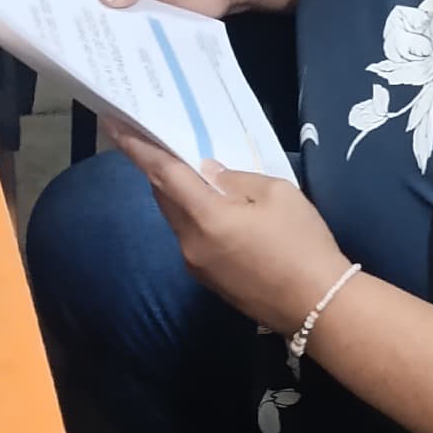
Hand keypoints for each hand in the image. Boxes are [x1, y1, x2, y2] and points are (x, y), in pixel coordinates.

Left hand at [115, 133, 353, 337]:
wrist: (318, 306)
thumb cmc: (301, 243)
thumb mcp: (277, 193)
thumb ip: (235, 179)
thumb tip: (209, 174)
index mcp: (205, 217)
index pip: (162, 174)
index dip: (137, 147)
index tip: (113, 125)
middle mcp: (190, 243)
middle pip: (164, 197)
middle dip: (157, 169)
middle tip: (154, 142)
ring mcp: (197, 266)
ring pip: (177, 220)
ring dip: (177, 195)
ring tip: (187, 172)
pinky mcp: (209, 281)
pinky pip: (191, 239)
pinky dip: (193, 217)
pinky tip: (211, 209)